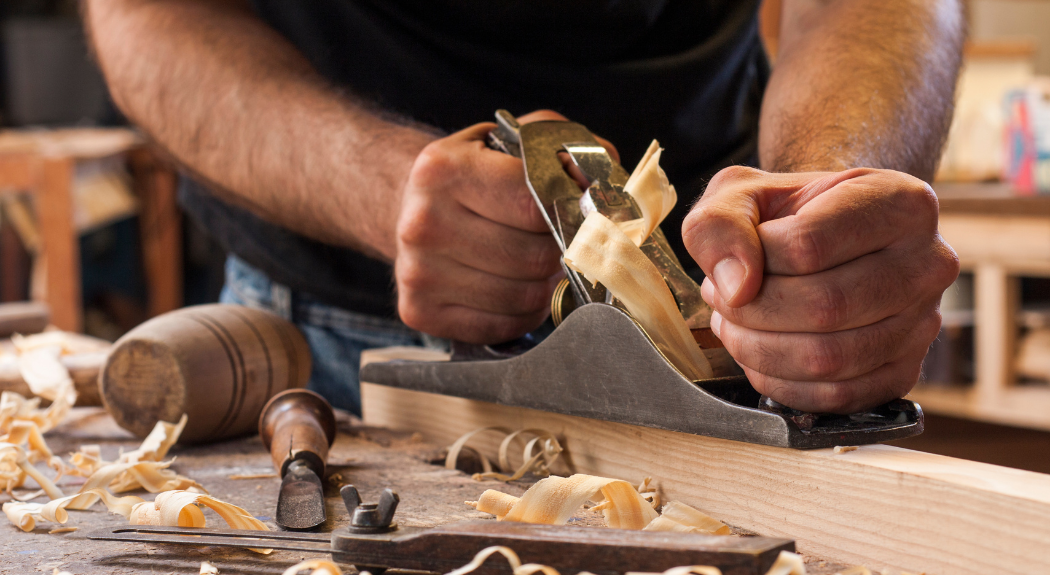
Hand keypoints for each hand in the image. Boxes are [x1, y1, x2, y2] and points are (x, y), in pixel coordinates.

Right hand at [395, 111, 616, 343]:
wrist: (408, 204)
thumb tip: (603, 189)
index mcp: (444, 170)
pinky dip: (523, 313)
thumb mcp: (514, 143)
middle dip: (559, 253)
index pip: (535, 204)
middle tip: (561, 243)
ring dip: (545, 286)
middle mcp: (423, 222)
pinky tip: (516, 288)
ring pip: (523, 298)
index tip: (580, 214)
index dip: (569, 213)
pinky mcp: (420, 312)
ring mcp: (418, 272)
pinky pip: (502, 325)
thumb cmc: (476, 175)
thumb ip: (567, 151)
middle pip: (533, 258)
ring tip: (539, 265)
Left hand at [682, 167, 958, 412]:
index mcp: (900, 202)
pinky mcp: (905, 372)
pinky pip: (837, 397)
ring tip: (736, 324)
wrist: (821, 240)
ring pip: (829, 357)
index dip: (752, 262)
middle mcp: (928, 262)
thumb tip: (736, 287)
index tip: (733, 261)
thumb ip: (720, 224)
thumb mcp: (739, 194)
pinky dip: (782, 383)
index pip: (808, 246)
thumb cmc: (784, 215)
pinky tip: (760, 354)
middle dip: (752, 311)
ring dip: (760, 349)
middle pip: (824, 307)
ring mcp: (923, 323)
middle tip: (722, 299)